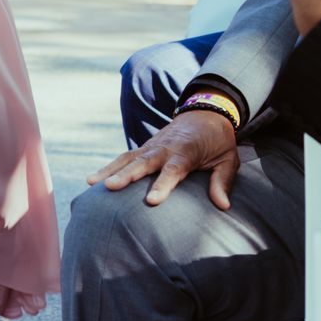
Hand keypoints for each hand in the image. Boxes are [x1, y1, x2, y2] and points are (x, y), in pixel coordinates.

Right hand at [90, 107, 240, 211]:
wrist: (206, 113)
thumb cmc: (218, 141)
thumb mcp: (229, 159)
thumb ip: (223, 182)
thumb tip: (224, 206)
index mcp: (187, 151)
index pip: (173, 170)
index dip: (162, 185)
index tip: (151, 201)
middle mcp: (165, 148)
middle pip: (144, 162)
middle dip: (127, 175)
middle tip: (111, 188)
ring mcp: (152, 146)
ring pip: (128, 158)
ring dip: (110, 170)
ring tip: (92, 184)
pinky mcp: (144, 148)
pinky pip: (124, 157)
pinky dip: (108, 167)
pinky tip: (93, 180)